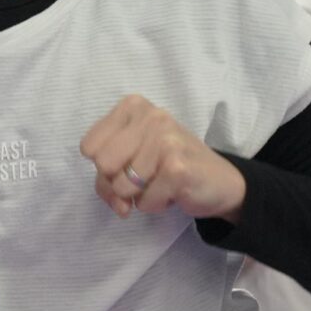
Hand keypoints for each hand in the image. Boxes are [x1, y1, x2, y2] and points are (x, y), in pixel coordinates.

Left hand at [79, 96, 247, 221]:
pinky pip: (144, 201)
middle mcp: (150, 116)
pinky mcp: (177, 167)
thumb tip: (116, 202)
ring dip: (139, 196)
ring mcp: (165, 140)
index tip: (125, 166)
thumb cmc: (170, 166)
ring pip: (122, 187)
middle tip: (142, 180)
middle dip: (117, 183)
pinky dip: (155, 204)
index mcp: (133, 106)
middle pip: (102, 165)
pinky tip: (173, 191)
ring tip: (160, 183)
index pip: (88, 146)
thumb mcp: (133, 157)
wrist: (222, 181)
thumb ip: (108, 175)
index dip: (103, 166)